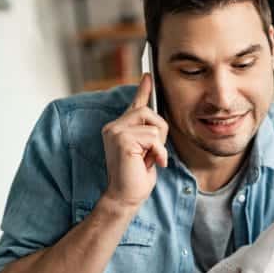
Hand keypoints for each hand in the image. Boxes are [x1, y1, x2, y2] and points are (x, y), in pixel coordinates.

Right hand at [101, 74, 168, 212]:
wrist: (125, 196)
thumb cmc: (136, 177)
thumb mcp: (147, 151)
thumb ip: (149, 134)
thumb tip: (158, 119)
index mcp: (119, 128)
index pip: (134, 105)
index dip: (143, 90)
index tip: (149, 76)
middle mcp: (113, 126)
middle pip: (148, 112)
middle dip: (160, 132)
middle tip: (156, 152)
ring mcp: (115, 131)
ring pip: (153, 125)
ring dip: (159, 145)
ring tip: (150, 159)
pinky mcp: (122, 139)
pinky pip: (153, 137)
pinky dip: (159, 152)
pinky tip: (152, 163)